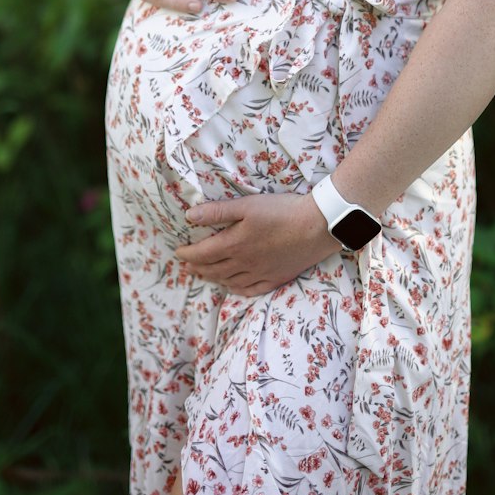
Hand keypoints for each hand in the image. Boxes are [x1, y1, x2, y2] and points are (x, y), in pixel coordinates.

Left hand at [175, 192, 341, 296]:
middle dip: (198, 268)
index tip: (178, 253)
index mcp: (234, 244)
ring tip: (205, 275)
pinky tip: (234, 287)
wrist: (316, 227)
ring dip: (214, 278)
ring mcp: (260, 273)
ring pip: (230, 281)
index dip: (188, 254)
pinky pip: (251, 290)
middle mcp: (244, 263)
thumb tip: (189, 217)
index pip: (203, 254)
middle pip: (214, 269)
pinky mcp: (276, 278)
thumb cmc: (281, 211)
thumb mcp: (246, 205)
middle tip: (188, 266)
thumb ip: (217, 212)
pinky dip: (237, 289)